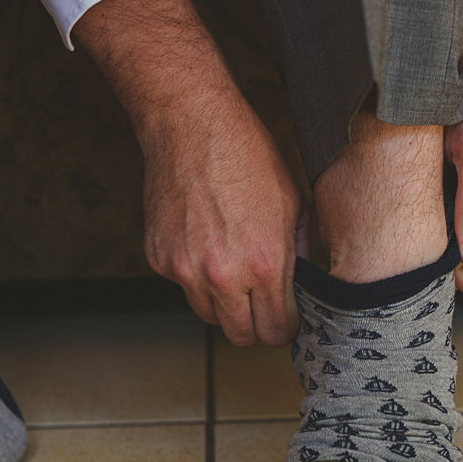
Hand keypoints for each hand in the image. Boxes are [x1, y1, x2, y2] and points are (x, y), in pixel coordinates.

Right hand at [75, 0, 299, 344]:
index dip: (284, 328)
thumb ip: (298, 254)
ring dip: (224, 304)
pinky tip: (204, 240)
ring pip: (209, 316)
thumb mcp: (294, 204)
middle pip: (240, 336)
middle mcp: (223, 275)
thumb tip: (303, 287)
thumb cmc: (248, 156)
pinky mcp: (160, 259)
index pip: (276, 330)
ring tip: (233, 270)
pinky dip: (195, 275)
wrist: (191, 125)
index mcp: (265, 264)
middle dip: (254, 326)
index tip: (284, 319)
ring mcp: (186, 270)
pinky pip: (182, 286)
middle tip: (260, 307)